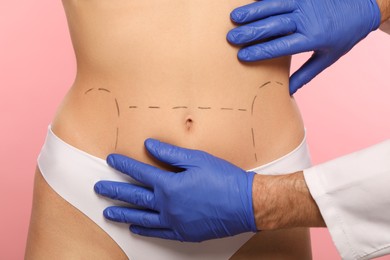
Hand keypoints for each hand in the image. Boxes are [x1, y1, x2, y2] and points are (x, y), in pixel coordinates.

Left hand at [94, 139, 256, 241]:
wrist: (245, 204)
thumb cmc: (223, 179)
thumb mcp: (197, 160)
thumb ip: (170, 154)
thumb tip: (149, 145)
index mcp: (169, 185)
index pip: (140, 172)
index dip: (124, 165)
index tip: (111, 161)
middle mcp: (167, 205)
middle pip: (135, 197)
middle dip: (114, 192)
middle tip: (98, 189)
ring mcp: (174, 221)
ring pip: (142, 218)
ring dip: (123, 214)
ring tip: (108, 213)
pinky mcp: (184, 233)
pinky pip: (158, 233)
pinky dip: (144, 231)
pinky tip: (135, 228)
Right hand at [227, 0, 380, 93]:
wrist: (364, 6)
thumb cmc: (345, 35)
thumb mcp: (328, 58)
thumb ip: (306, 75)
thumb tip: (288, 92)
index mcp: (312, 38)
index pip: (279, 47)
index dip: (259, 51)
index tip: (242, 56)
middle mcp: (306, 18)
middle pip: (272, 26)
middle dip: (250, 32)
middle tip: (231, 38)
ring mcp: (304, 1)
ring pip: (272, 6)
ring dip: (252, 11)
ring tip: (234, 17)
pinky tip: (250, 2)